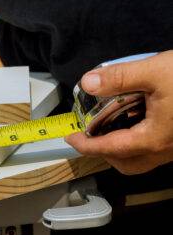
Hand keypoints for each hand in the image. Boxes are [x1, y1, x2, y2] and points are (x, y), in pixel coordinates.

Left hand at [66, 51, 172, 174]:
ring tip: (110, 124)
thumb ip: (119, 78)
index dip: (85, 144)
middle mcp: (166, 150)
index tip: (70, 137)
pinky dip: (137, 141)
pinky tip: (135, 117)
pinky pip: (155, 150)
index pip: (109, 148)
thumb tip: (87, 83)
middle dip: (102, 152)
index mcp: (154, 138)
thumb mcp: (156, 71)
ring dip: (120, 148)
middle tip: (90, 133)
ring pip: (142, 160)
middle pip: (126, 164)